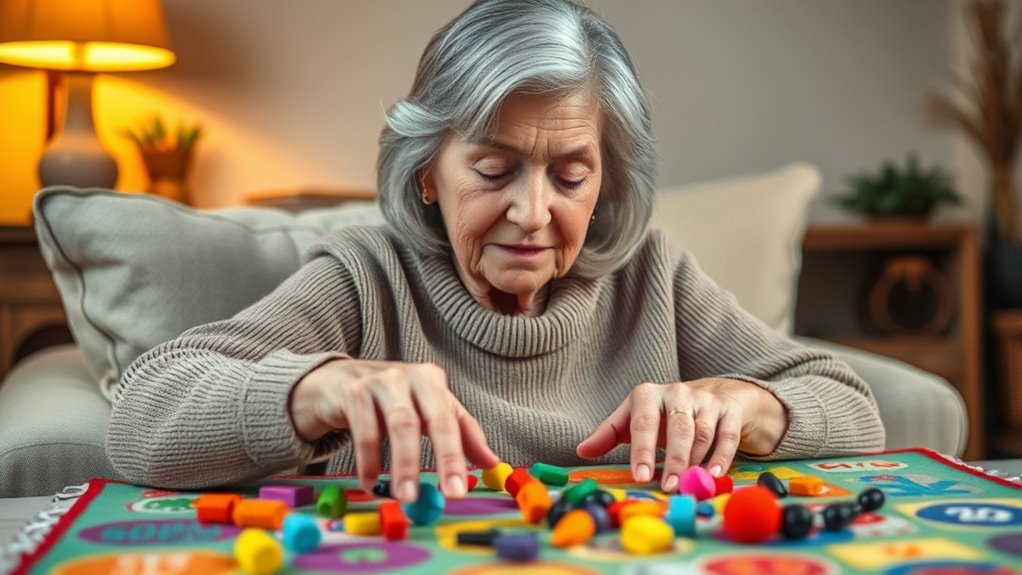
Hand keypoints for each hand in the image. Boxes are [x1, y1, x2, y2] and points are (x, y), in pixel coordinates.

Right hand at [289, 359, 499, 501]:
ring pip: (399, 425)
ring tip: (404, 495)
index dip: (460, 455)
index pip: (453, 420)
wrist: (335, 381)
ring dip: (404, 464)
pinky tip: (370, 481)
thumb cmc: (388, 399)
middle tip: (444, 493)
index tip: (459, 489)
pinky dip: (368, 460)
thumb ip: (459, 432)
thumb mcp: (423, 409)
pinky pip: (365, 430)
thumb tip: (492, 462)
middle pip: (432, 419)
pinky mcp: (354, 391)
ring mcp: (382, 381)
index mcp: (432, 381)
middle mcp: (410, 376)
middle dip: (441, 458)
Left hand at [575, 378, 787, 491]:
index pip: (643, 423)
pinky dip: (721, 457)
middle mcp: (677, 392)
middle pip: (677, 428)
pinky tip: (714, 475)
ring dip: (696, 462)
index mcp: (647, 394)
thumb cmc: (662, 414)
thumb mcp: (632, 419)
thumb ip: (608, 435)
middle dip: (673, 460)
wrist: (708, 395)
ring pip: (702, 433)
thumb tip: (582, 450)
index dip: (642, 450)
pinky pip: (726, 436)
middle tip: (669, 487)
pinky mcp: (728, 411)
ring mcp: (705, 400)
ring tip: (689, 486)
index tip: (641, 476)